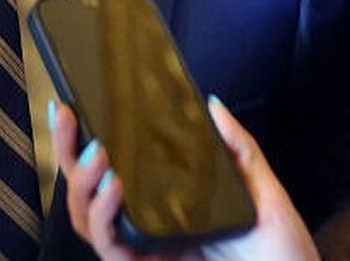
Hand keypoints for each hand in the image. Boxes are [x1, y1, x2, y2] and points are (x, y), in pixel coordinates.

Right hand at [49, 98, 317, 260]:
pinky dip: (105, 216)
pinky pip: (110, 247)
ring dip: (83, 184)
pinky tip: (115, 189)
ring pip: (86, 220)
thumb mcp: (262, 191)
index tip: (74, 105)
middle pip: (87, 191)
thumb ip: (238, 148)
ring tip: (98, 155)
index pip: (115, 171)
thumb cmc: (282, 253)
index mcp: (167, 203)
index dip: (86, 142)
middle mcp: (148, 227)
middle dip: (67, 152)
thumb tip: (213, 104)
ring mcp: (145, 251)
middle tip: (69, 117)